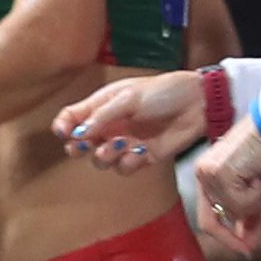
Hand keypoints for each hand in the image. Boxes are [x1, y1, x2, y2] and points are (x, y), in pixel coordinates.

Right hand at [52, 72, 209, 172]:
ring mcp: (125, 142)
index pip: (72, 118)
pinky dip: (128, 163)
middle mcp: (110, 126)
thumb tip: (77, 133)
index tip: (63, 132)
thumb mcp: (128, 98)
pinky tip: (139, 152)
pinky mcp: (142, 156)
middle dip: (78, 148)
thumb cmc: (164, 92)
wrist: (197, 104)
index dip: (63, 126)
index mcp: (102, 106)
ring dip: (106, 155)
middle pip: (79, 144)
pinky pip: (124, 167)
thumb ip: (102, 116)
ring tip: (122, 144)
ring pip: (101, 160)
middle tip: (87, 144)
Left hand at [190, 119, 260, 256]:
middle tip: (249, 246)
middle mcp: (202, 174)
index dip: (225, 236)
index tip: (243, 249)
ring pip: (234, 210)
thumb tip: (247, 241)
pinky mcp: (220, 174)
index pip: (208, 215)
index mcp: (206, 174)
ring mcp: (208, 175)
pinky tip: (260, 175)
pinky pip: (242, 201)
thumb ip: (248, 212)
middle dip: (237, 231)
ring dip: (255, 202)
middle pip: (217, 218)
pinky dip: (257, 194)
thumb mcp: (257, 187)